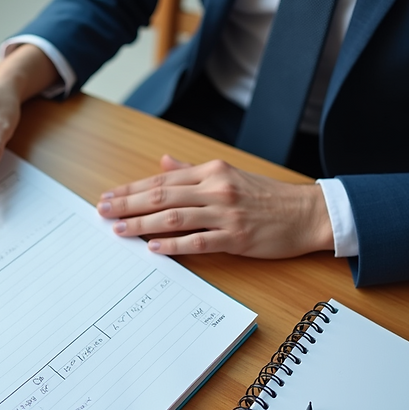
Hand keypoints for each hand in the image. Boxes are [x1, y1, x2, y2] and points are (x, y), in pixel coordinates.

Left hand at [97, 155, 333, 258]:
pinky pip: (198, 241)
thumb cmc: (266, 196)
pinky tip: (154, 247)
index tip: (108, 196)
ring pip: (174, 217)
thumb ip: (193, 170)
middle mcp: (216, 189)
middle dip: (127, 204)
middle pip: (161, 195)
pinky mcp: (237, 237)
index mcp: (212, 172)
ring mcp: (226, 213)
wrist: (306, 212)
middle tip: (102, 212)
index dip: (131, 189)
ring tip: (119, 229)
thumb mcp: (228, 174)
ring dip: (142, 223)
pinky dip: (174, 244)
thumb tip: (163, 162)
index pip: (162, 179)